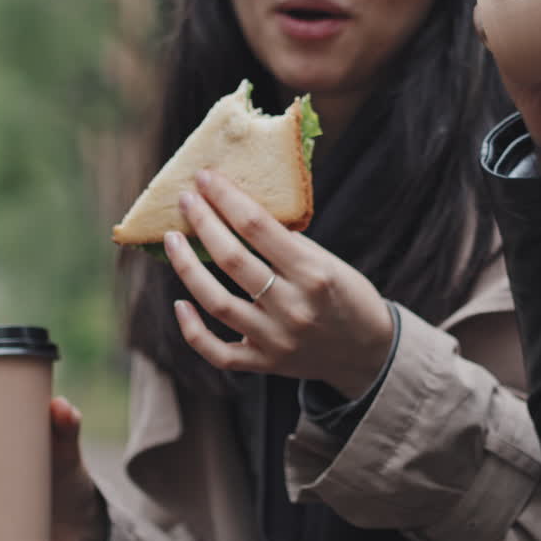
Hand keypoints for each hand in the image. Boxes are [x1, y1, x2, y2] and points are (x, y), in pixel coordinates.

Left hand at [166, 169, 394, 399]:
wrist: (369, 353)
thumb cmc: (348, 297)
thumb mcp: (330, 263)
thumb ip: (289, 244)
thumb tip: (239, 211)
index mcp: (313, 273)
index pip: (258, 226)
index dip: (226, 197)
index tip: (205, 177)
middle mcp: (292, 307)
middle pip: (232, 259)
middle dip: (203, 222)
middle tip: (185, 200)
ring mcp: (275, 339)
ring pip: (216, 302)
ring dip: (187, 267)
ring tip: (172, 240)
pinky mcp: (264, 363)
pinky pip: (216, 351)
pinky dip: (192, 330)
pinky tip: (180, 303)